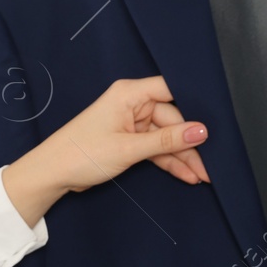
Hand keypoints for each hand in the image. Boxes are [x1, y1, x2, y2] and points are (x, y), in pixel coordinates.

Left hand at [1, 76, 209, 226]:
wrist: (51, 174)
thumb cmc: (80, 154)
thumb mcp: (129, 149)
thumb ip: (167, 141)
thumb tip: (201, 132)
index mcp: (129, 94)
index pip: (172, 90)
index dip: (194, 106)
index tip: (216, 123)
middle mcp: (131, 104)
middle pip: (172, 119)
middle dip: (190, 143)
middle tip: (211, 165)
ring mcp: (129, 123)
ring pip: (165, 137)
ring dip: (182, 157)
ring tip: (204, 175)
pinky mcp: (127, 140)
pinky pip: (155, 148)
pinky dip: (168, 161)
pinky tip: (187, 174)